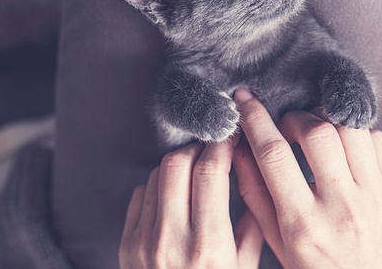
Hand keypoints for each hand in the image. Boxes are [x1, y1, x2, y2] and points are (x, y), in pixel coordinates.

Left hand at [119, 135, 262, 268]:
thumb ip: (251, 231)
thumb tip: (255, 189)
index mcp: (208, 247)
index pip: (210, 172)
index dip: (222, 144)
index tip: (233, 134)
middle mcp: (172, 240)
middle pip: (178, 164)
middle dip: (199, 147)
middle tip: (214, 146)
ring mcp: (144, 242)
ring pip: (156, 175)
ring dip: (178, 163)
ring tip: (196, 166)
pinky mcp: (127, 245)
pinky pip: (140, 195)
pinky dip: (158, 183)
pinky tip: (175, 190)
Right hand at [233, 89, 381, 268]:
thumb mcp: (278, 242)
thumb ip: (255, 194)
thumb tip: (239, 148)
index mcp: (304, 224)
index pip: (273, 154)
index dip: (255, 119)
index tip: (245, 100)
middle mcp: (342, 207)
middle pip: (315, 133)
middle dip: (294, 118)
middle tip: (287, 126)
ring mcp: (376, 197)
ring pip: (349, 129)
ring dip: (326, 119)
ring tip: (316, 132)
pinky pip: (378, 139)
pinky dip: (356, 133)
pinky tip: (345, 147)